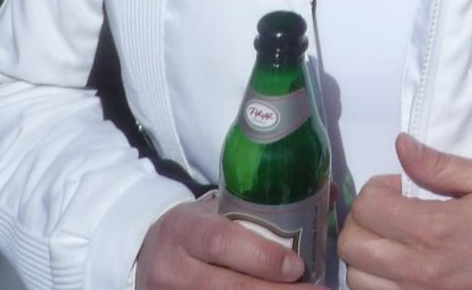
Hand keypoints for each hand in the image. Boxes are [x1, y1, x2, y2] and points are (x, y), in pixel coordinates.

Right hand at [135, 195, 303, 287]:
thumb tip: (325, 192)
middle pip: (230, 287)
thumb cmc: (194, 229)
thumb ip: (260, 204)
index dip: (261, 257)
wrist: (146, 257)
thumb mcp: (214, 209)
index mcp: (183, 229)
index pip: (220, 243)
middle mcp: (174, 268)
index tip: (297, 265)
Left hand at [338, 133, 471, 289]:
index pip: (367, 208)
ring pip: (357, 279)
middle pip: (351, 246)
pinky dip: (375, 282)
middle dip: (361, 221)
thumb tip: (401, 145)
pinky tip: (394, 267)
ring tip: (389, 241)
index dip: (375, 190)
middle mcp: (418, 268)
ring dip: (364, 256)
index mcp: (433, 228)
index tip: (398, 188)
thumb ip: (439, 165)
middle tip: (388, 212)